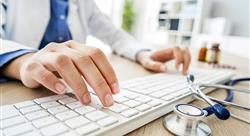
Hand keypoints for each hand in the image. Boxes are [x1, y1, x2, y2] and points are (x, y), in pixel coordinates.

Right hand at [2, 41, 118, 106]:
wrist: (30, 65)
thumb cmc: (58, 69)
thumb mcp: (76, 68)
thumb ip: (89, 74)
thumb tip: (109, 91)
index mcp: (76, 47)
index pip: (96, 54)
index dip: (108, 71)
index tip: (115, 90)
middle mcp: (63, 48)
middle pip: (84, 60)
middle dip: (98, 82)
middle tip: (106, 100)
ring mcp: (46, 55)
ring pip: (64, 63)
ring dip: (78, 83)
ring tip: (86, 100)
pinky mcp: (32, 66)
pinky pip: (41, 71)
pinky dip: (52, 81)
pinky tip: (61, 91)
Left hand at [137, 47, 190, 74]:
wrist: (147, 56)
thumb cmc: (147, 59)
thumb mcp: (147, 62)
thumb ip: (154, 65)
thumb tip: (164, 68)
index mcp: (165, 49)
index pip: (176, 48)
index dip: (179, 57)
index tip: (177, 68)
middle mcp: (171, 49)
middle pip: (184, 49)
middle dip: (186, 60)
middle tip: (183, 72)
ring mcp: (175, 51)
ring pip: (187, 52)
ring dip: (188, 62)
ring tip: (184, 73)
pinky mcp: (177, 55)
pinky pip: (186, 56)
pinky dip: (187, 62)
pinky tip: (184, 70)